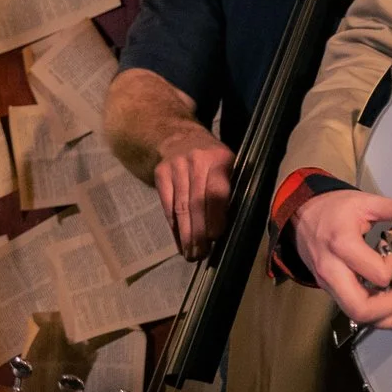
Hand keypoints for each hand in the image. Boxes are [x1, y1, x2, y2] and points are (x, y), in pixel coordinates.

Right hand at [150, 117, 232, 260]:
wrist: (180, 136)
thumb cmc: (213, 158)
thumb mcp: (229, 165)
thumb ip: (230, 189)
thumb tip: (231, 226)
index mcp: (218, 159)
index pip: (215, 191)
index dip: (214, 216)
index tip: (215, 238)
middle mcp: (195, 161)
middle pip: (195, 202)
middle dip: (198, 232)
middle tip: (201, 254)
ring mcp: (175, 167)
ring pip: (180, 206)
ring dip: (185, 234)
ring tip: (191, 254)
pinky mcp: (160, 174)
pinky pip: (167, 205)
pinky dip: (174, 226)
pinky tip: (179, 241)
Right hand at [293, 190, 391, 330]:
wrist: (300, 214)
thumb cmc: (334, 208)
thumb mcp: (363, 202)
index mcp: (341, 245)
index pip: (375, 274)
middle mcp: (332, 270)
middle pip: (361, 308)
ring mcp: (328, 284)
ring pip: (358, 315)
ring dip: (391, 319)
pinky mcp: (330, 290)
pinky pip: (355, 310)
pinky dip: (379, 315)